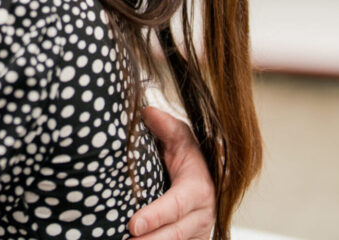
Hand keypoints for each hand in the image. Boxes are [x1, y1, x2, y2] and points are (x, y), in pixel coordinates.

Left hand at [129, 107, 214, 239]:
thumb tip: (148, 111)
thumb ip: (166, 127)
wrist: (205, 178)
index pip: (176, 205)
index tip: (133, 225)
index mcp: (198, 188)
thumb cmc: (189, 158)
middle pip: (175, 233)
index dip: (155, 216)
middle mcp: (201, 214)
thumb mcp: (181, 138)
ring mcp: (197, 231)